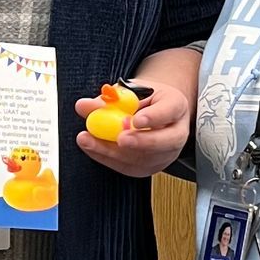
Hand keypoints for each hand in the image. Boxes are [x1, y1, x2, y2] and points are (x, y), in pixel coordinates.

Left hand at [75, 79, 192, 177]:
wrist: (150, 111)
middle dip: (141, 142)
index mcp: (175, 105)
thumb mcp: (127, 92)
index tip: (137, 120)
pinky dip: (108, 158)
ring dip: (113, 152)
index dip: (154, 117)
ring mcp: (166, 153)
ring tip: (89, 140)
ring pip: (145, 159)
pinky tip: (92, 148)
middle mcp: (176, 132)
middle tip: (119, 139)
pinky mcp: (151, 166)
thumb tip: (83, 106)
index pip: (170, 110)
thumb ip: (107, 99)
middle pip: (166, 141)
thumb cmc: (141, 99)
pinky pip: (130, 167)